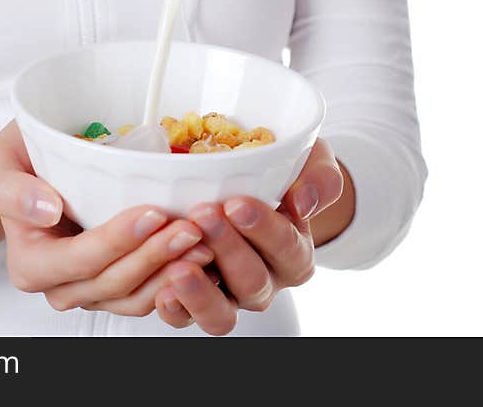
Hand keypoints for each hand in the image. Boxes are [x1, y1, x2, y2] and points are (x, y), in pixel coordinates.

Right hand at [0, 121, 213, 316]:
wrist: (28, 172)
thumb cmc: (14, 165)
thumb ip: (11, 188)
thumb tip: (45, 210)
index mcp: (31, 265)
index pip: (79, 260)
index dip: (117, 241)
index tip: (153, 213)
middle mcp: (61, 286)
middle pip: (113, 283)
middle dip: (155, 257)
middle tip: (192, 226)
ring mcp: (92, 290)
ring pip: (136, 297)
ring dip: (173, 272)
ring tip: (205, 241)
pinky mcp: (119, 285)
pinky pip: (151, 294)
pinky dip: (177, 276)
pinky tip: (203, 252)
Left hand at [154, 139, 344, 334]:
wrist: (247, 185)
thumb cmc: (279, 174)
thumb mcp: (310, 164)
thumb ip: (319, 177)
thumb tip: (303, 200)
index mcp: (295, 254)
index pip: (288, 249)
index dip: (264, 229)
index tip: (237, 204)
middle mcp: (266, 281)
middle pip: (253, 281)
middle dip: (228, 248)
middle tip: (204, 213)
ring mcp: (229, 295)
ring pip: (223, 313)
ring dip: (201, 291)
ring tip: (180, 266)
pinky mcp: (195, 302)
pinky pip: (186, 318)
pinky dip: (175, 308)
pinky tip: (163, 289)